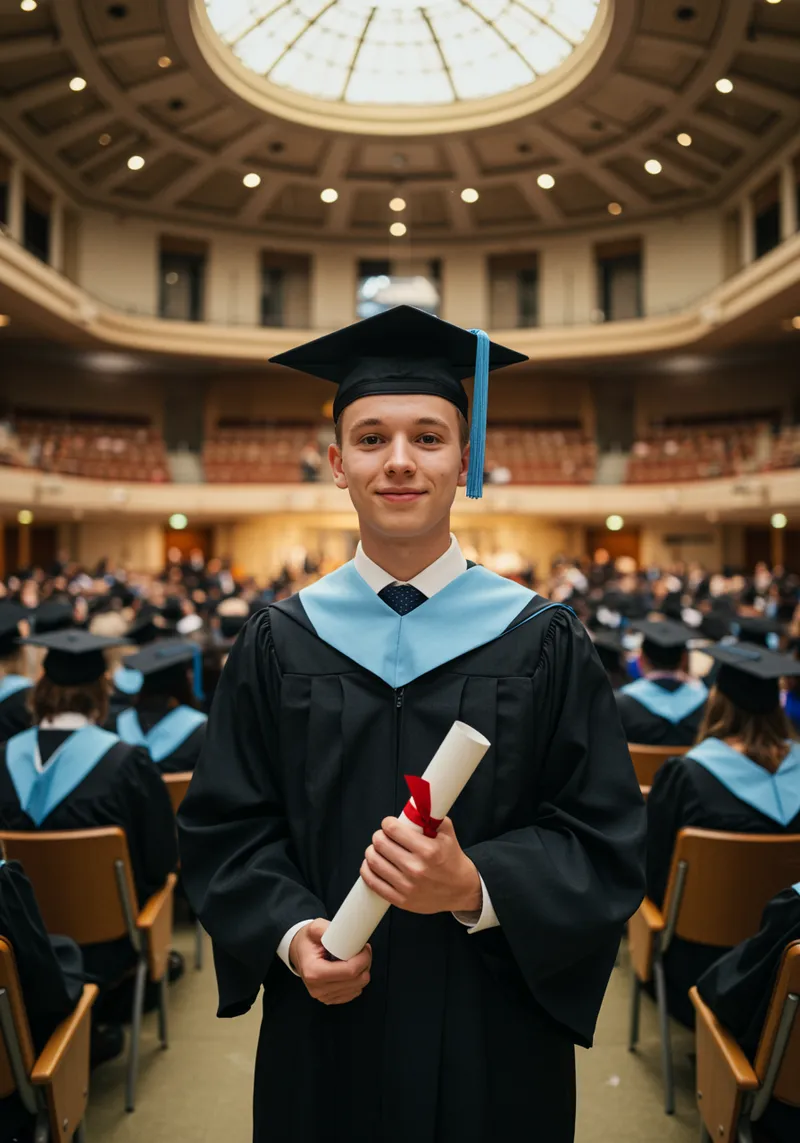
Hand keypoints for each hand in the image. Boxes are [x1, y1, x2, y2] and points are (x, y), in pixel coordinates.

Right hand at [289, 919, 371, 1005]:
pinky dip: (356, 981)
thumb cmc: (307, 941)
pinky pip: (354, 993)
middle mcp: (318, 988)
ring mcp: (324, 996)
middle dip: (365, 964)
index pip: (349, 971)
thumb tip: (344, 931)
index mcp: (314, 971)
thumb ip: (327, 928)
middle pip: (357, 981)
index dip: (363, 958)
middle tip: (362, 951)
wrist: (298, 952)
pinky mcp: (330, 999)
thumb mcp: (314, 928)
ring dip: (362, 972)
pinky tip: (350, 969)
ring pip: (358, 987)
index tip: (364, 948)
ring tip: (355, 958)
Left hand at [360, 816, 481, 915]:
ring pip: (373, 861)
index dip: (388, 823)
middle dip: (379, 835)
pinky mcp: (401, 900)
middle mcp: (416, 868)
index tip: (389, 824)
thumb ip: (430, 816)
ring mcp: (407, 886)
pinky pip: (373, 883)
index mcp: (428, 850)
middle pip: (380, 844)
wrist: (461, 890)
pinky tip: (372, 864)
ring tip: (377, 849)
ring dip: (372, 851)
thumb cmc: (452, 860)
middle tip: (383, 835)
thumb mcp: (447, 833)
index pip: (393, 830)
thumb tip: (413, 803)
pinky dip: (367, 870)